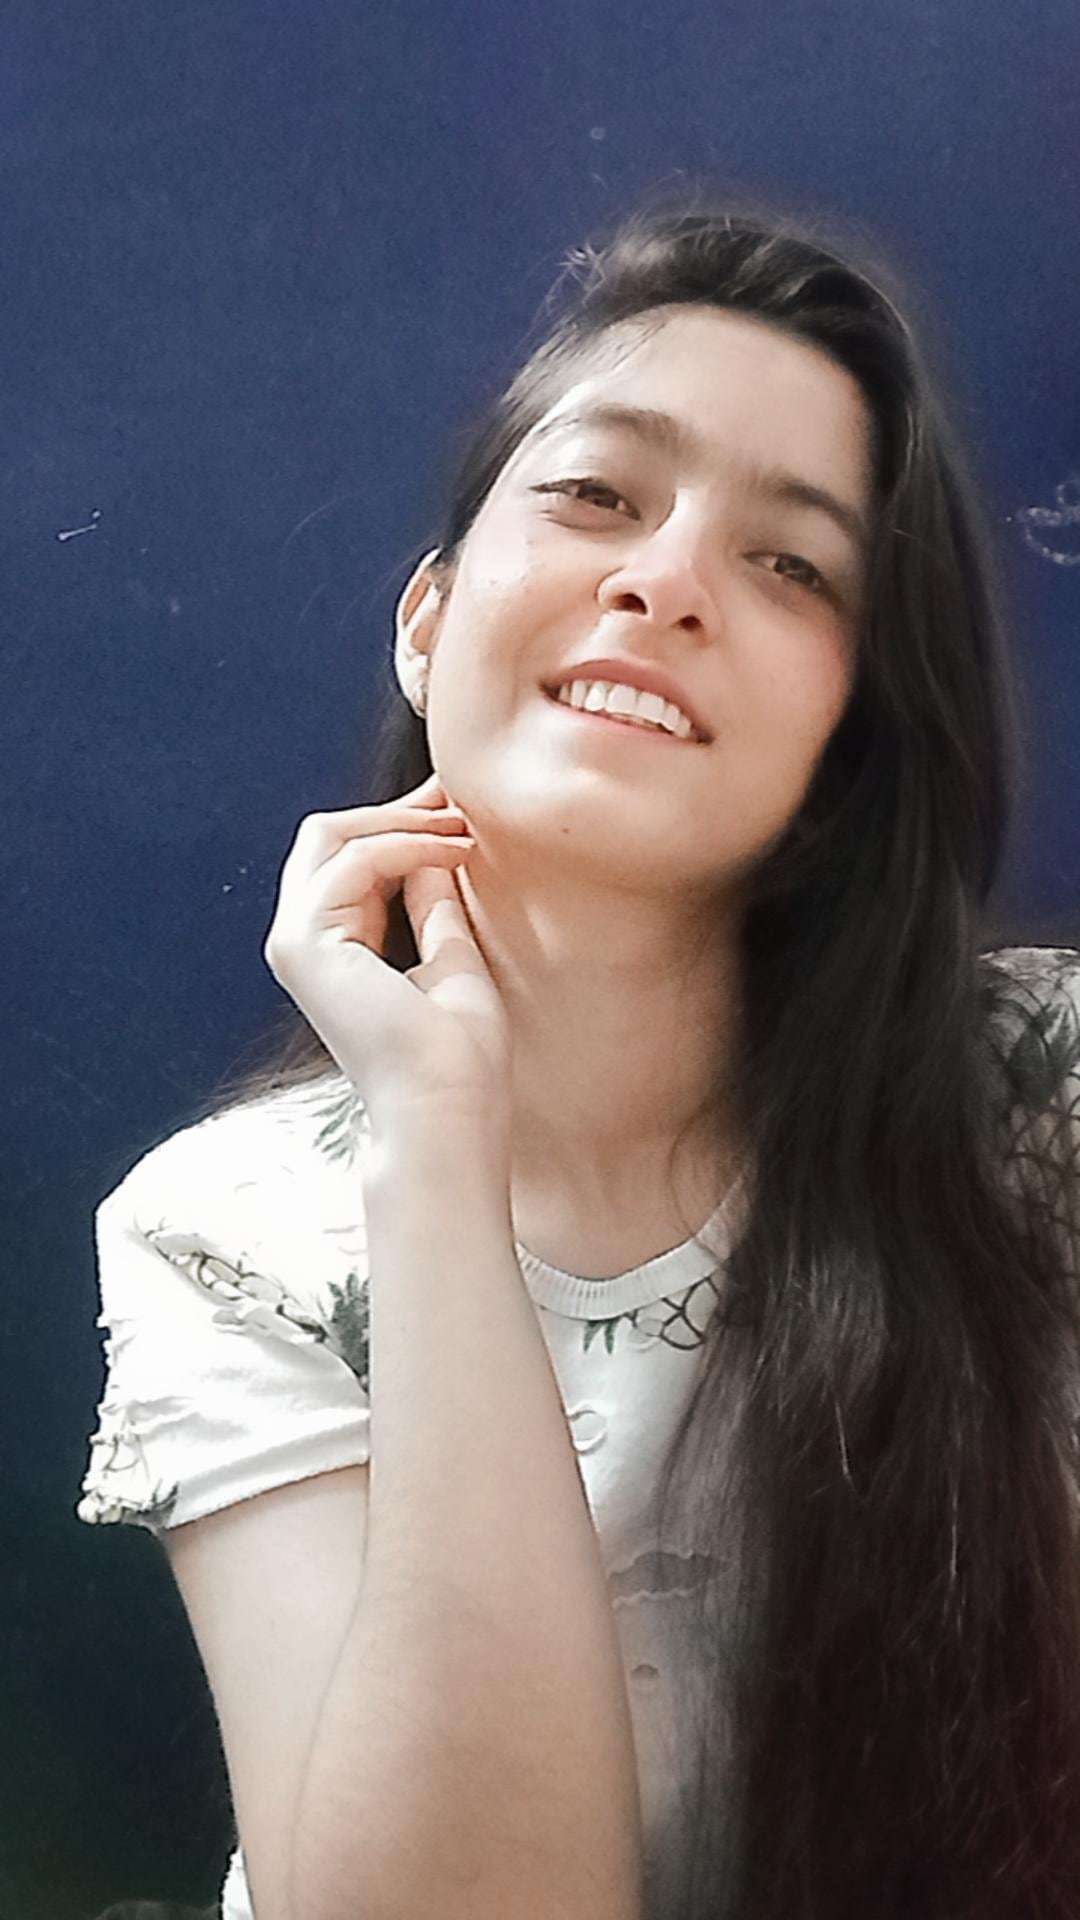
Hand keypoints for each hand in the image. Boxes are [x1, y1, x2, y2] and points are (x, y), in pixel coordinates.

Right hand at [262, 772, 511, 1132]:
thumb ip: (434, 903)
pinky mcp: (305, 945)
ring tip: (465, 830)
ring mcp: (296, 942)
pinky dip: (407, 845)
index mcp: (333, 951)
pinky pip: (353, 862)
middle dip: (395, 810)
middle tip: (458, 799)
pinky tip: (454, 853)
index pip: (347, 858)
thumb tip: (436, 847)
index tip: (459, 807)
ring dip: (405, 822)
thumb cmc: (458, 1058)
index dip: (401, 822)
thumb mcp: (451, 958)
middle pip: (327, 836)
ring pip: (330, 836)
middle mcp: (303, 942)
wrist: (446, 1110)